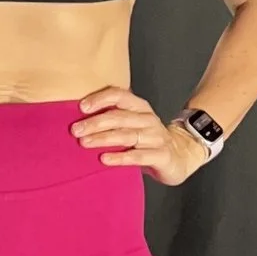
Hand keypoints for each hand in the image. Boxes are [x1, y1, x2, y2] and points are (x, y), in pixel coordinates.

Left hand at [73, 87, 203, 181]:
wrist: (180, 156)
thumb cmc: (147, 140)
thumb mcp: (133, 124)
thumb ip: (113, 119)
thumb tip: (78, 120)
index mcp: (140, 107)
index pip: (120, 96)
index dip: (100, 99)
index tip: (81, 107)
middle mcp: (149, 119)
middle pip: (120, 117)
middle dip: (95, 122)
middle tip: (75, 130)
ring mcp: (156, 137)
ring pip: (127, 135)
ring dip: (103, 138)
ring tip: (84, 143)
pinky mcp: (161, 156)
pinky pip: (138, 156)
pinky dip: (120, 158)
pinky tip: (104, 159)